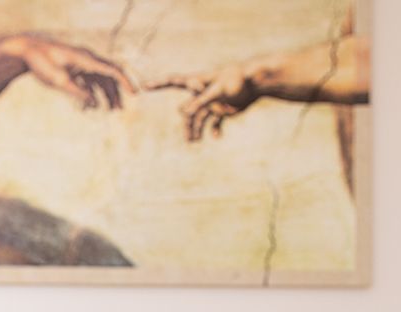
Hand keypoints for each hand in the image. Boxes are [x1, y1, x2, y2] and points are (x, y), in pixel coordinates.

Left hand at [0, 35, 136, 109]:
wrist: (27, 50)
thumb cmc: (42, 63)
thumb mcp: (58, 81)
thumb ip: (78, 92)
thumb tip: (95, 104)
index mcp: (86, 59)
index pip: (112, 70)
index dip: (125, 82)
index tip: (135, 94)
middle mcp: (87, 59)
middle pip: (109, 76)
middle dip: (116, 93)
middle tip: (119, 110)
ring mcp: (82, 63)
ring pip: (100, 79)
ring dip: (106, 95)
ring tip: (110, 110)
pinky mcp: (75, 68)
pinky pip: (90, 81)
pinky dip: (93, 93)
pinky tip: (91, 107)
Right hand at [146, 65, 261, 140]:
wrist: (256, 83)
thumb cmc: (236, 80)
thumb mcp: (217, 90)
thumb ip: (200, 101)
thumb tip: (182, 113)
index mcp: (197, 82)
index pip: (174, 81)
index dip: (158, 84)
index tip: (144, 86)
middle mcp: (202, 93)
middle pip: (188, 111)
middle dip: (187, 125)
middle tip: (190, 140)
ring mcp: (211, 102)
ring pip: (199, 119)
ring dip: (196, 130)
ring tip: (194, 142)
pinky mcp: (222, 109)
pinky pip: (214, 122)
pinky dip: (214, 130)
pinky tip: (217, 138)